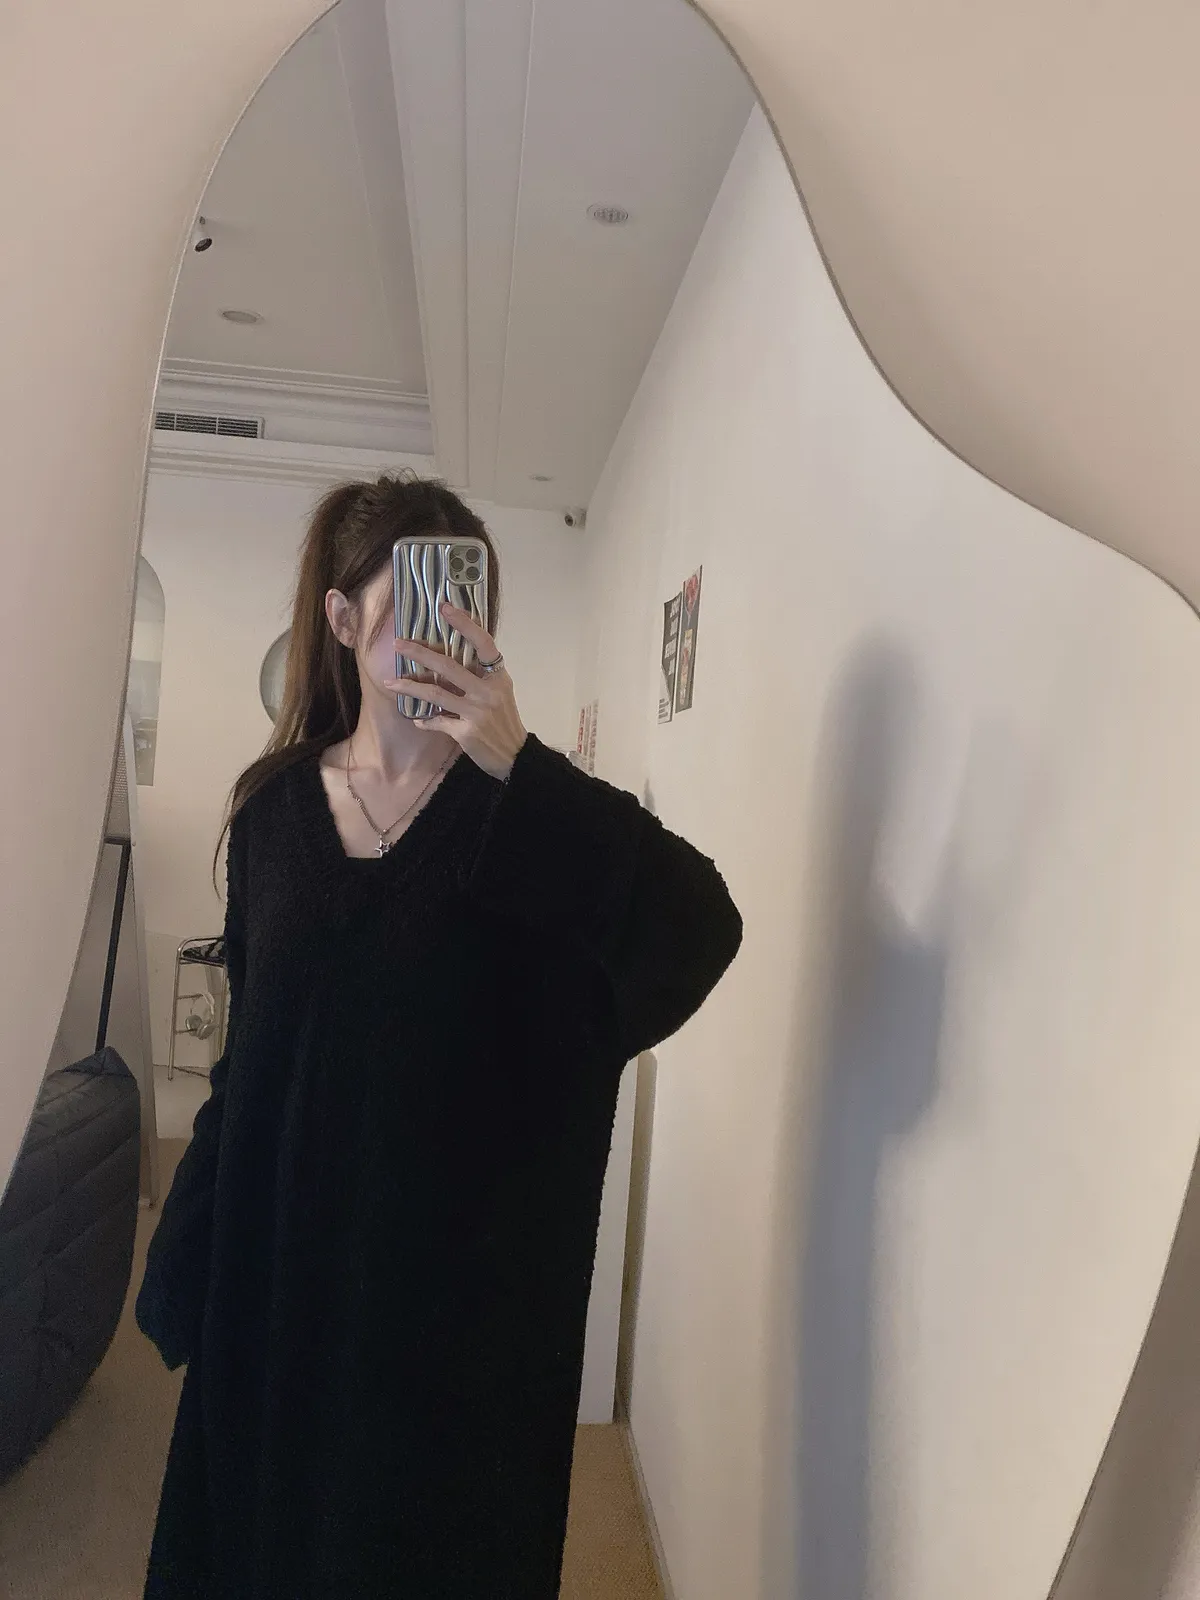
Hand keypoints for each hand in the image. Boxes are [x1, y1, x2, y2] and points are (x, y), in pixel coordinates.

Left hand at [385, 602, 527, 780]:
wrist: (514, 756)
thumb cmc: (504, 721)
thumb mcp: (499, 693)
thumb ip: (480, 676)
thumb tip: (447, 660)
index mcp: (498, 677)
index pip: (483, 643)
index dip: (465, 624)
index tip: (445, 608)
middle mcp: (488, 691)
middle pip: (449, 666)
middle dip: (419, 653)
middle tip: (398, 644)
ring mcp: (477, 712)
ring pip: (436, 693)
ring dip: (410, 686)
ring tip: (390, 682)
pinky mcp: (466, 732)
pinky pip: (437, 721)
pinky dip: (425, 720)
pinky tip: (416, 719)